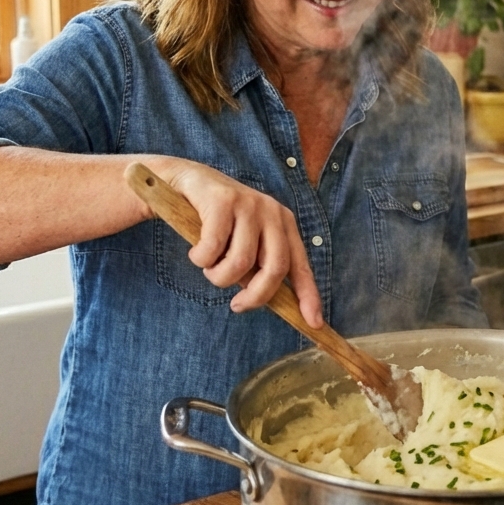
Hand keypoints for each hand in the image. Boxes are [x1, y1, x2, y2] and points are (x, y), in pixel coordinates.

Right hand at [150, 158, 322, 324]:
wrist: (188, 182)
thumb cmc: (219, 222)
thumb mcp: (245, 244)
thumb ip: (258, 267)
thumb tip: (266, 301)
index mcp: (284, 224)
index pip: (300, 265)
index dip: (309, 295)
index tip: (314, 322)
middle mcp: (272, 213)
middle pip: (275, 268)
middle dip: (256, 295)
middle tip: (238, 305)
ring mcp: (249, 205)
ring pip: (240, 263)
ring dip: (219, 277)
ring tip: (210, 268)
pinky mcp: (223, 201)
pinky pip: (212, 250)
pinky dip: (200, 260)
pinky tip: (196, 252)